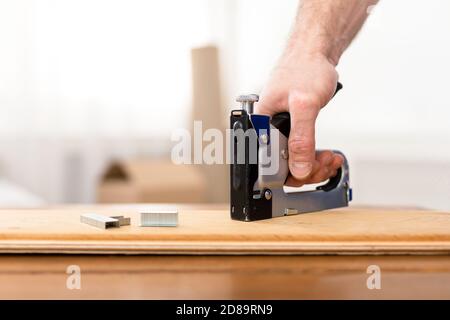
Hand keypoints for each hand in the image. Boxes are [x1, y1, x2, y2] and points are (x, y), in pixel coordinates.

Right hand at [255, 53, 343, 186]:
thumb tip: (298, 168)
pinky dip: (313, 157)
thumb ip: (301, 138)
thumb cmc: (305, 69)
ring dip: (313, 165)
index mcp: (259, 124)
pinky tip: (325, 154)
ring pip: (291, 161)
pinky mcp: (288, 128)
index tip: (312, 169)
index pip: (268, 163)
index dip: (291, 172)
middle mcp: (264, 130)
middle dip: (307, 169)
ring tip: (329, 159)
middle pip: (281, 166)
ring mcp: (277, 130)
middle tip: (325, 163)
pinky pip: (298, 151)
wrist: (314, 53)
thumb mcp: (304, 105)